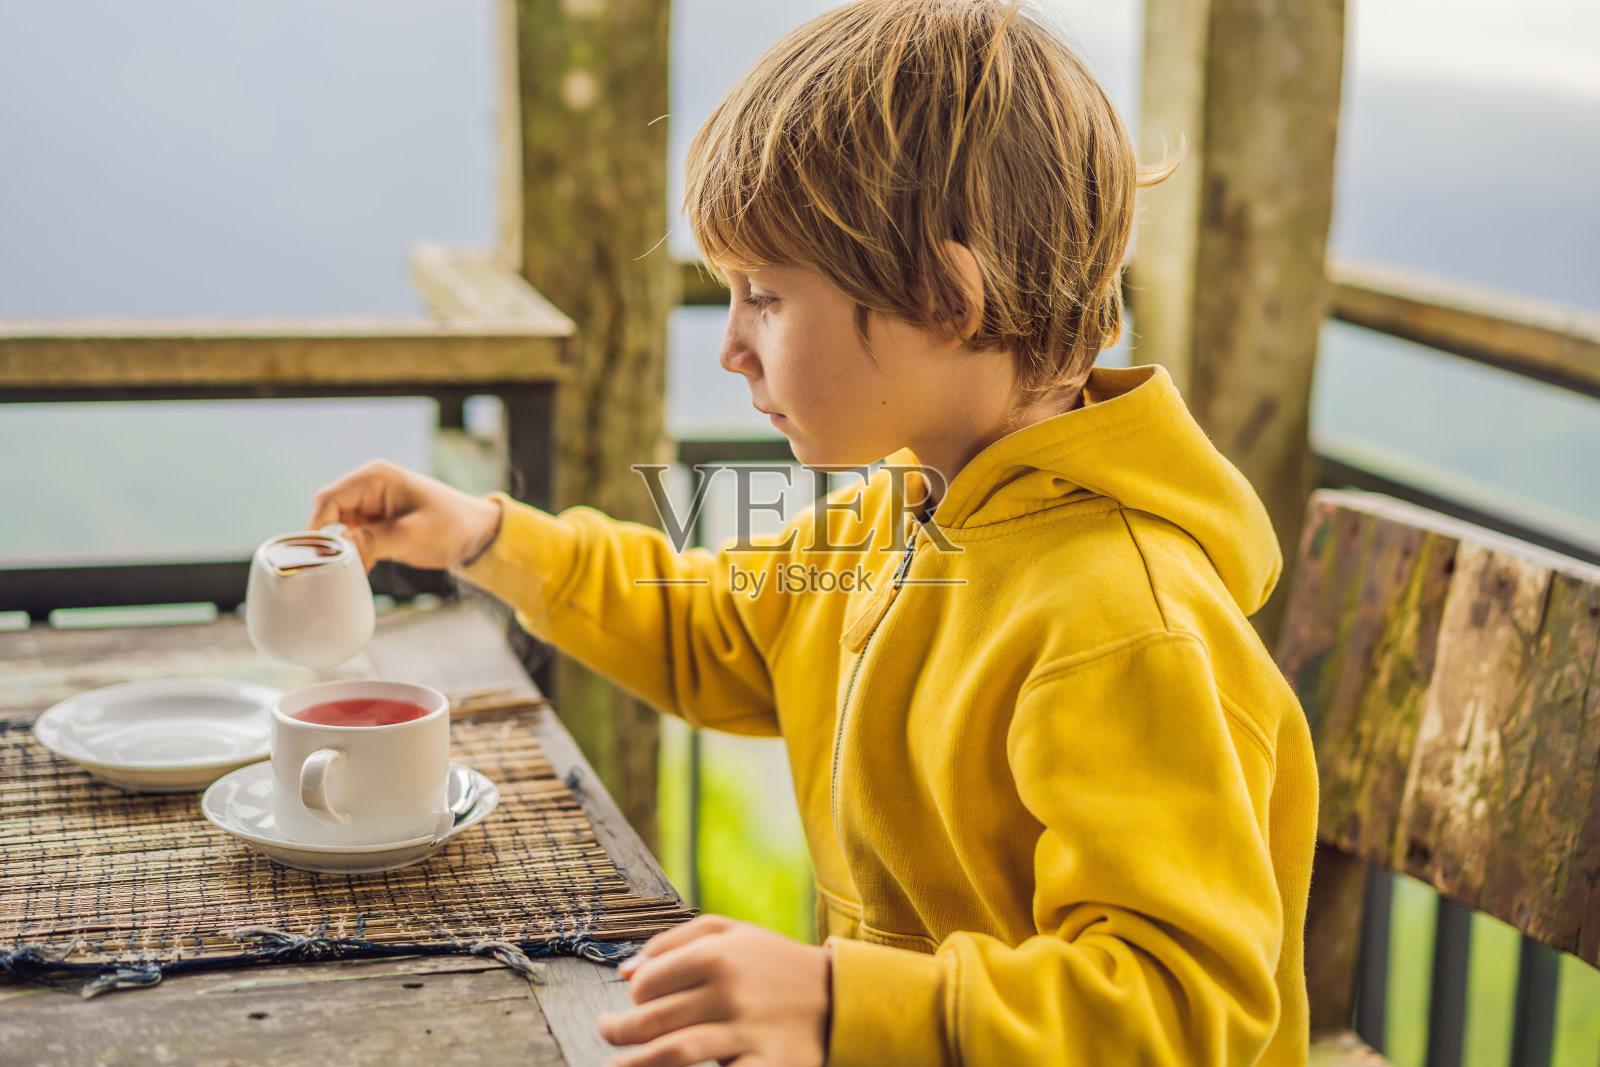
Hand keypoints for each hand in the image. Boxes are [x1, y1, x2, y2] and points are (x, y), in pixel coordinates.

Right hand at [307, 460, 501, 572]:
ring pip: (338, 529)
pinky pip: (353, 538)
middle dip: (327, 542)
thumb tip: (338, 549)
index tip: (318, 558)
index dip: (317, 529)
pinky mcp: (377, 523)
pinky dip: (353, 555)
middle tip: (330, 570)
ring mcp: (371, 505)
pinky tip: (359, 574)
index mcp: (374, 478)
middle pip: (328, 514)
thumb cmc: (452, 526)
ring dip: (341, 551)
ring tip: (345, 574)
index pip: (328, 500)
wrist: (479, 533)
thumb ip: (372, 540)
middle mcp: (368, 487)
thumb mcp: (412, 535)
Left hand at [598, 915, 830, 1066]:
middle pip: (653, 1020)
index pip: (649, 982)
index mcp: (718, 955)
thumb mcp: (733, 933)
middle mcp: (729, 991)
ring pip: (672, 1053)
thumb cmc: (775, 964)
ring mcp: (747, 1032)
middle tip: (607, 1034)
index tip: (635, 1004)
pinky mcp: (766, 1066)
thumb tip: (625, 971)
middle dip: (618, 1032)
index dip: (634, 996)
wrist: (839, 997)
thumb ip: (675, 941)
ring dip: (635, 1065)